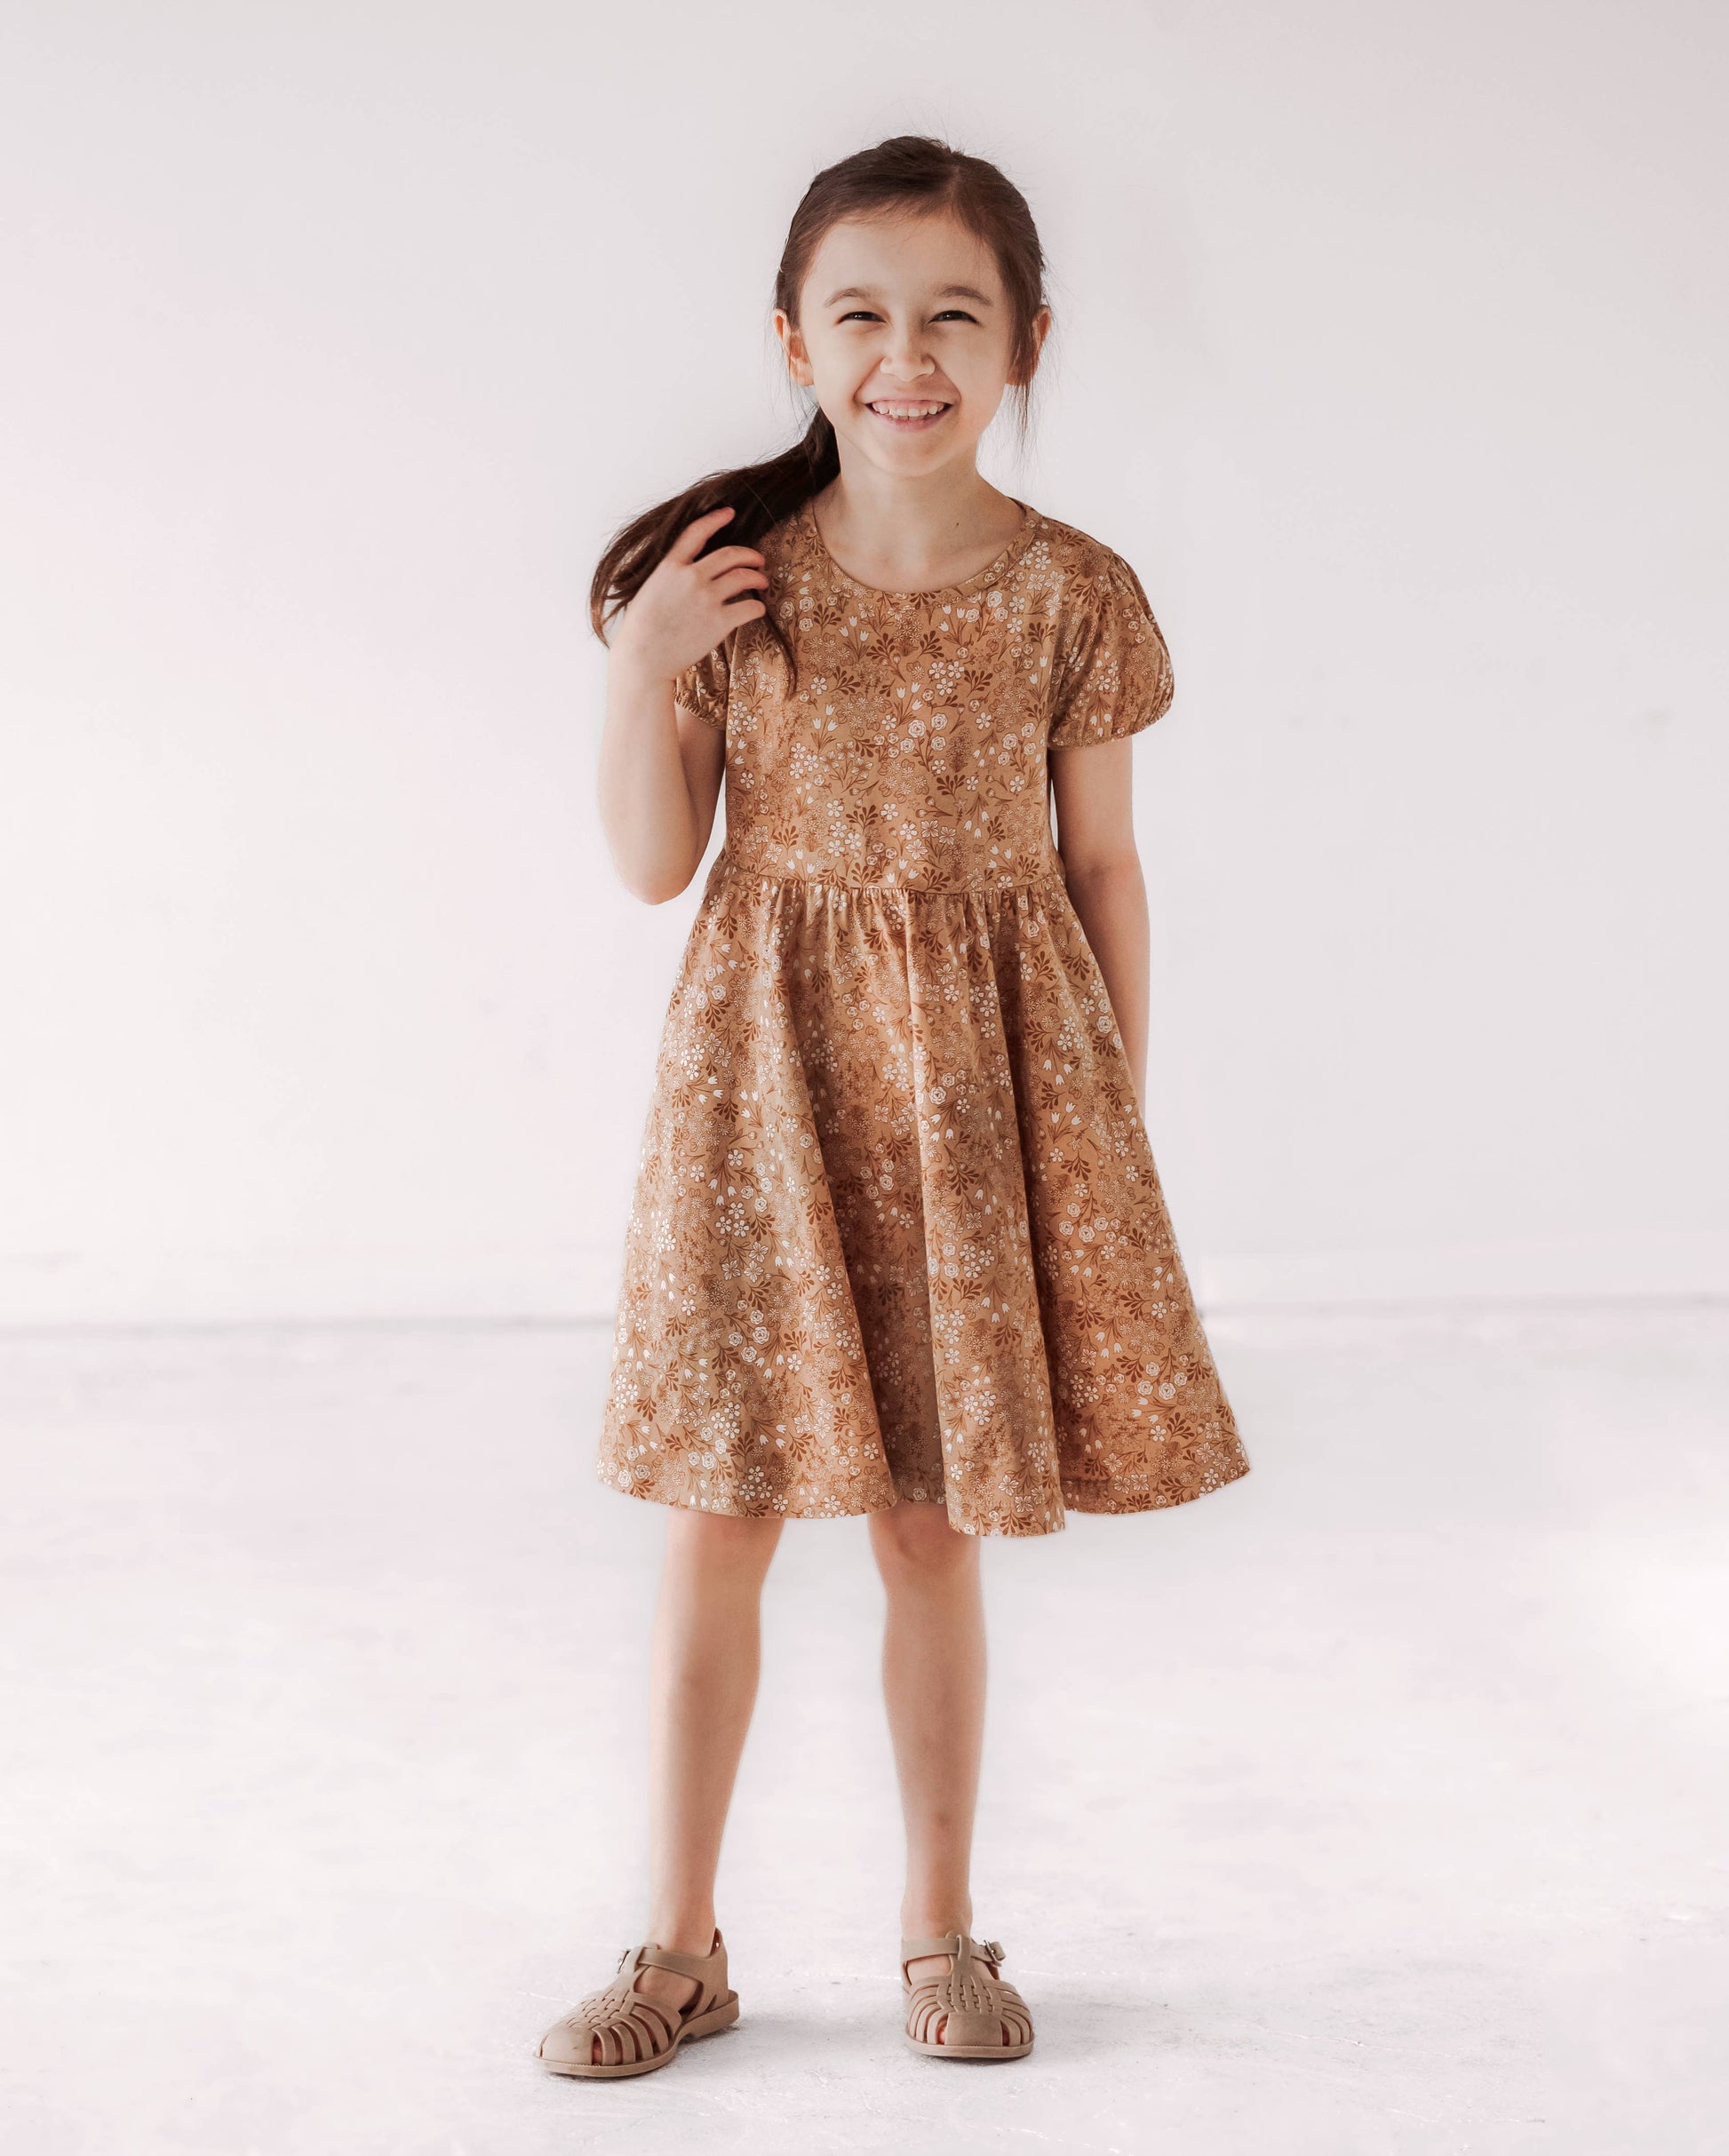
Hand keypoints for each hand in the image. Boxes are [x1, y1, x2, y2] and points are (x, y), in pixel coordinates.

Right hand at [609, 506, 768, 679]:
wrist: (644, 658)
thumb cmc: (642, 629)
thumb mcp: (649, 589)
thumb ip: (670, 575)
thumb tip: (687, 570)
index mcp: (670, 566)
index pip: (696, 532)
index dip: (715, 519)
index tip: (729, 513)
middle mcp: (690, 577)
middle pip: (730, 554)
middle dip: (749, 555)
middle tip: (758, 560)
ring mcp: (706, 598)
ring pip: (744, 577)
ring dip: (757, 577)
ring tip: (762, 581)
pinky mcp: (719, 622)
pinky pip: (749, 607)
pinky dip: (758, 607)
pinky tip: (758, 609)